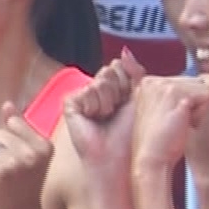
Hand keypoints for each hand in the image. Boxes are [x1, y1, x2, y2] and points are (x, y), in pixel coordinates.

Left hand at [0, 103, 54, 208]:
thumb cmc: (27, 186)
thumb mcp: (32, 155)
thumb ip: (21, 127)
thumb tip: (7, 104)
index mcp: (44, 146)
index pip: (14, 123)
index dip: (10, 140)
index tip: (20, 159)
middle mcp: (31, 153)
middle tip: (10, 172)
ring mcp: (13, 163)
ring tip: (1, 177)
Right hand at [63, 50, 145, 170]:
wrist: (117, 157)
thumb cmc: (130, 134)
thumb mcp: (138, 97)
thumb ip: (133, 72)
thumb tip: (124, 51)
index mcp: (112, 88)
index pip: (118, 66)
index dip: (127, 82)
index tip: (129, 102)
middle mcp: (95, 90)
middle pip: (109, 70)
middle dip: (118, 90)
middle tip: (116, 111)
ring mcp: (81, 97)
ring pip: (99, 81)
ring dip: (108, 101)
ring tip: (106, 117)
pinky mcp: (70, 104)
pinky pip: (86, 91)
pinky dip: (94, 105)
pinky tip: (94, 118)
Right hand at [132, 76, 203, 168]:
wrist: (152, 160)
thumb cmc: (160, 142)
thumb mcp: (162, 111)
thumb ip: (173, 95)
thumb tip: (202, 84)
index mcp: (148, 83)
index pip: (185, 81)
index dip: (187, 101)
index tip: (173, 118)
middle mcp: (154, 80)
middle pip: (196, 81)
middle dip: (195, 102)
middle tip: (178, 121)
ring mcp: (164, 85)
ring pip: (203, 87)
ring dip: (199, 107)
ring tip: (181, 122)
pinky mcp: (176, 93)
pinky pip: (207, 96)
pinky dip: (202, 112)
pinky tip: (186, 123)